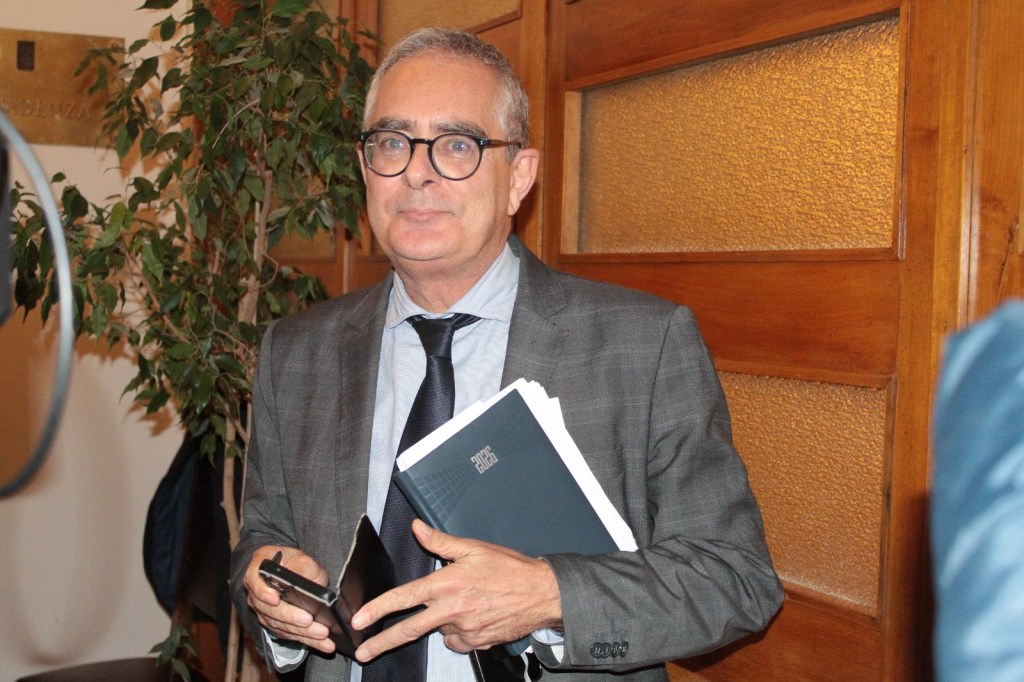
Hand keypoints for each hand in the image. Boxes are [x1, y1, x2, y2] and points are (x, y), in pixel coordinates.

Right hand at [243, 545, 335, 653]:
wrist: (295, 571)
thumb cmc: (296, 562)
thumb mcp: (302, 558)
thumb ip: (300, 568)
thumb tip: (298, 582)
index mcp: (258, 570)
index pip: (254, 581)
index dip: (263, 591)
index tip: (275, 599)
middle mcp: (256, 593)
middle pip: (269, 609)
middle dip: (291, 617)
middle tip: (308, 621)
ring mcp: (264, 611)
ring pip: (279, 625)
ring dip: (301, 632)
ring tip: (322, 634)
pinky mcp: (275, 624)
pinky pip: (288, 634)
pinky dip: (306, 639)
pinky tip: (322, 643)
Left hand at [351, 520, 561, 661]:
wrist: (542, 593)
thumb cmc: (511, 569)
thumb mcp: (474, 548)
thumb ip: (440, 541)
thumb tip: (417, 528)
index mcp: (447, 584)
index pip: (404, 598)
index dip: (378, 609)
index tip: (359, 619)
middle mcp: (451, 610)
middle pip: (408, 630)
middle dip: (381, 643)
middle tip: (362, 652)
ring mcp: (464, 630)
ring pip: (438, 630)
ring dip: (440, 621)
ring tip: (464, 604)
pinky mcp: (477, 643)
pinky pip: (457, 641)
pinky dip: (458, 632)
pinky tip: (472, 617)